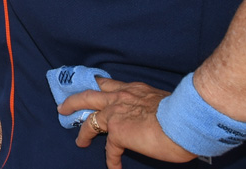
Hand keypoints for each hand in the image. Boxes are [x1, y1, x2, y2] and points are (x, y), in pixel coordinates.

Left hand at [59, 77, 195, 168]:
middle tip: (63, 106)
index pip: (109, 85)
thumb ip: (151, 105)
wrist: (183, 120)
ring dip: (83, 132)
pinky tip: (113, 167)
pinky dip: (111, 160)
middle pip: (88, 96)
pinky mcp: (118, 133)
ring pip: (90, 121)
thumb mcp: (162, 101)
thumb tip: (156, 116)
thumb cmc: (182, 112)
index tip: (89, 87)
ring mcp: (116, 114)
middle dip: (73, 101)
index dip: (96, 87)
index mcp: (133, 89)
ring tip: (79, 141)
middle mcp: (120, 98)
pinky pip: (110, 150)